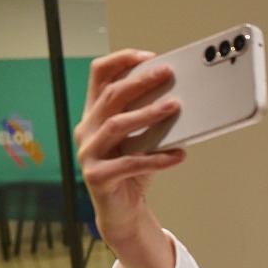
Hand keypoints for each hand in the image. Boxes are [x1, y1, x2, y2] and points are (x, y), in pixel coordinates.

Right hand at [74, 49, 186, 267]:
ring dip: (148, 114)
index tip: (149, 55)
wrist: (122, 212)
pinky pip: (131, 163)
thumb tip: (180, 97)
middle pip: (111, 96)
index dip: (121, 61)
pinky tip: (179, 156)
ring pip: (117, 125)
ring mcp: (88, 154)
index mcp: (95, 115)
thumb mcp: (141, 140)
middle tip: (168, 73)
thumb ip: (150, 119)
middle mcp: (86, 130)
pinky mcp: (97, 177)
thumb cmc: (133, 171)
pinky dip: (157, 159)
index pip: (99, 76)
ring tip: (174, 107)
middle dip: (141, 82)